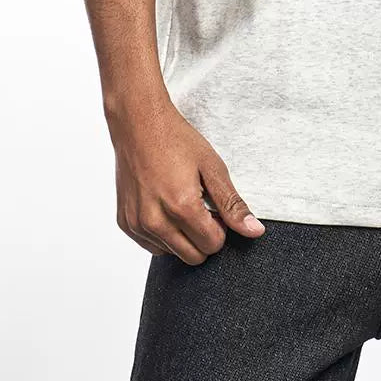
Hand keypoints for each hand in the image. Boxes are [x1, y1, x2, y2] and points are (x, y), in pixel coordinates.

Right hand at [106, 95, 265, 263]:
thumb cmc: (177, 141)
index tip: (214, 208)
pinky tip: (163, 206)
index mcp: (181, 207)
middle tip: (200, 207)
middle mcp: (155, 221)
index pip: (213, 245)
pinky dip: (163, 234)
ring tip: (180, 202)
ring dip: (182, 236)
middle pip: (194, 257)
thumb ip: (233, 204)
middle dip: (203, 237)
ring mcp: (137, 224)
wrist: (139, 124)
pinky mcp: (125, 223)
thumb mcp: (212, 167)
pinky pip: (152, 246)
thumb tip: (255, 231)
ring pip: (173, 254)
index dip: (220, 228)